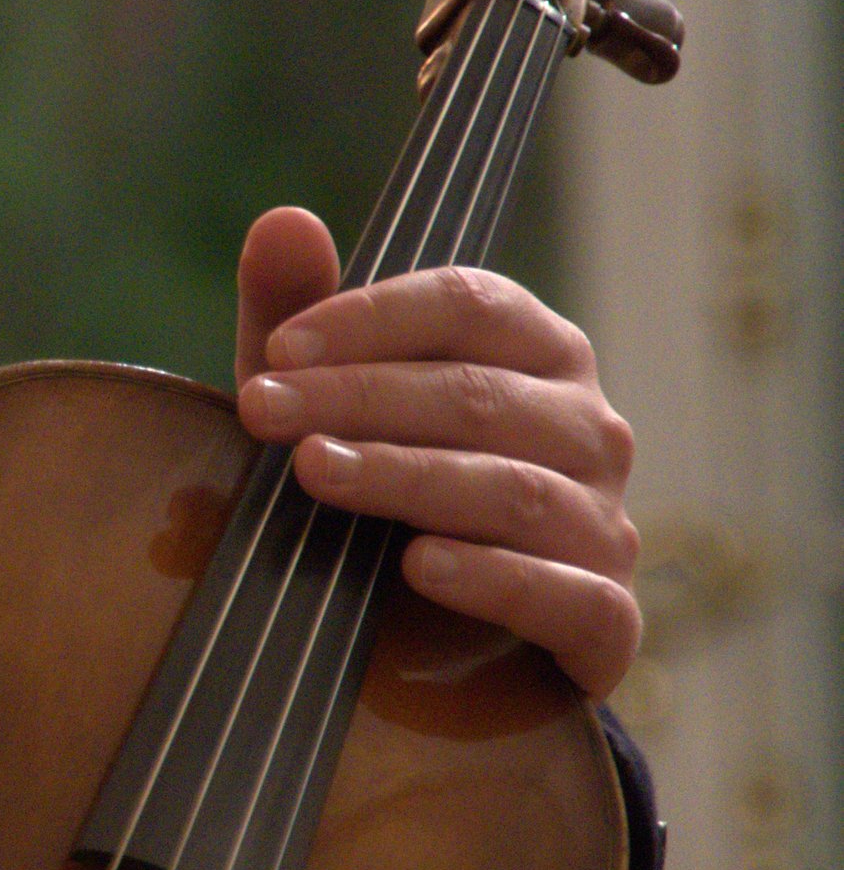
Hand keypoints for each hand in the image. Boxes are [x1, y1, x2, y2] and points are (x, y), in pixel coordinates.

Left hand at [233, 206, 640, 700]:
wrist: (440, 649)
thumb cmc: (386, 494)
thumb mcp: (326, 405)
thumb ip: (301, 316)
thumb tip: (283, 220)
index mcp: (539, 355)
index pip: (468, 304)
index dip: (368, 319)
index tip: (276, 351)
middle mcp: (588, 430)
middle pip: (478, 394)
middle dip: (359, 398)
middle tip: (264, 414)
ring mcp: (605, 526)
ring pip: (515, 489)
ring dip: (407, 477)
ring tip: (314, 474)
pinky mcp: (606, 622)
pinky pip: (569, 596)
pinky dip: (495, 577)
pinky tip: (419, 566)